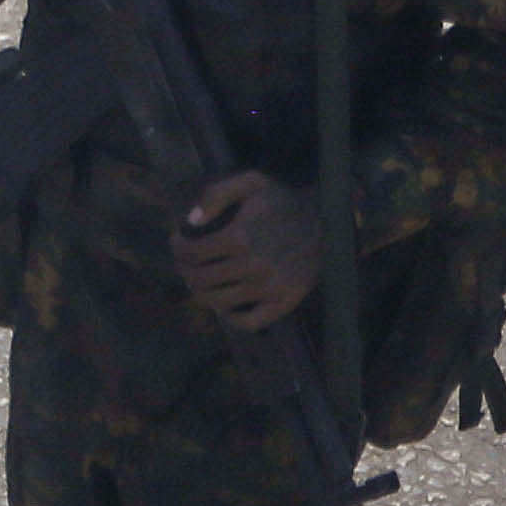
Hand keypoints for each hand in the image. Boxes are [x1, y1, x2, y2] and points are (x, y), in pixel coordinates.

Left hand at [170, 169, 321, 331]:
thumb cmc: (284, 201)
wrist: (328, 221)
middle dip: (184, 270)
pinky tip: (225, 302)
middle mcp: (254, 267)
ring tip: (200, 281)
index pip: (191, 253)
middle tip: (185, 262)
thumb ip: (215, 195)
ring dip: (201, 293)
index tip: (178, 241)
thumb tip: (190, 222)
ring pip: (218, 302)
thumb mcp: (251, 183)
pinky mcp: (285, 302)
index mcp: (241, 237)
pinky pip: (249, 323)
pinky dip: (230, 317)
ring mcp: (271, 288)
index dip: (177, 248)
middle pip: (200, 280)